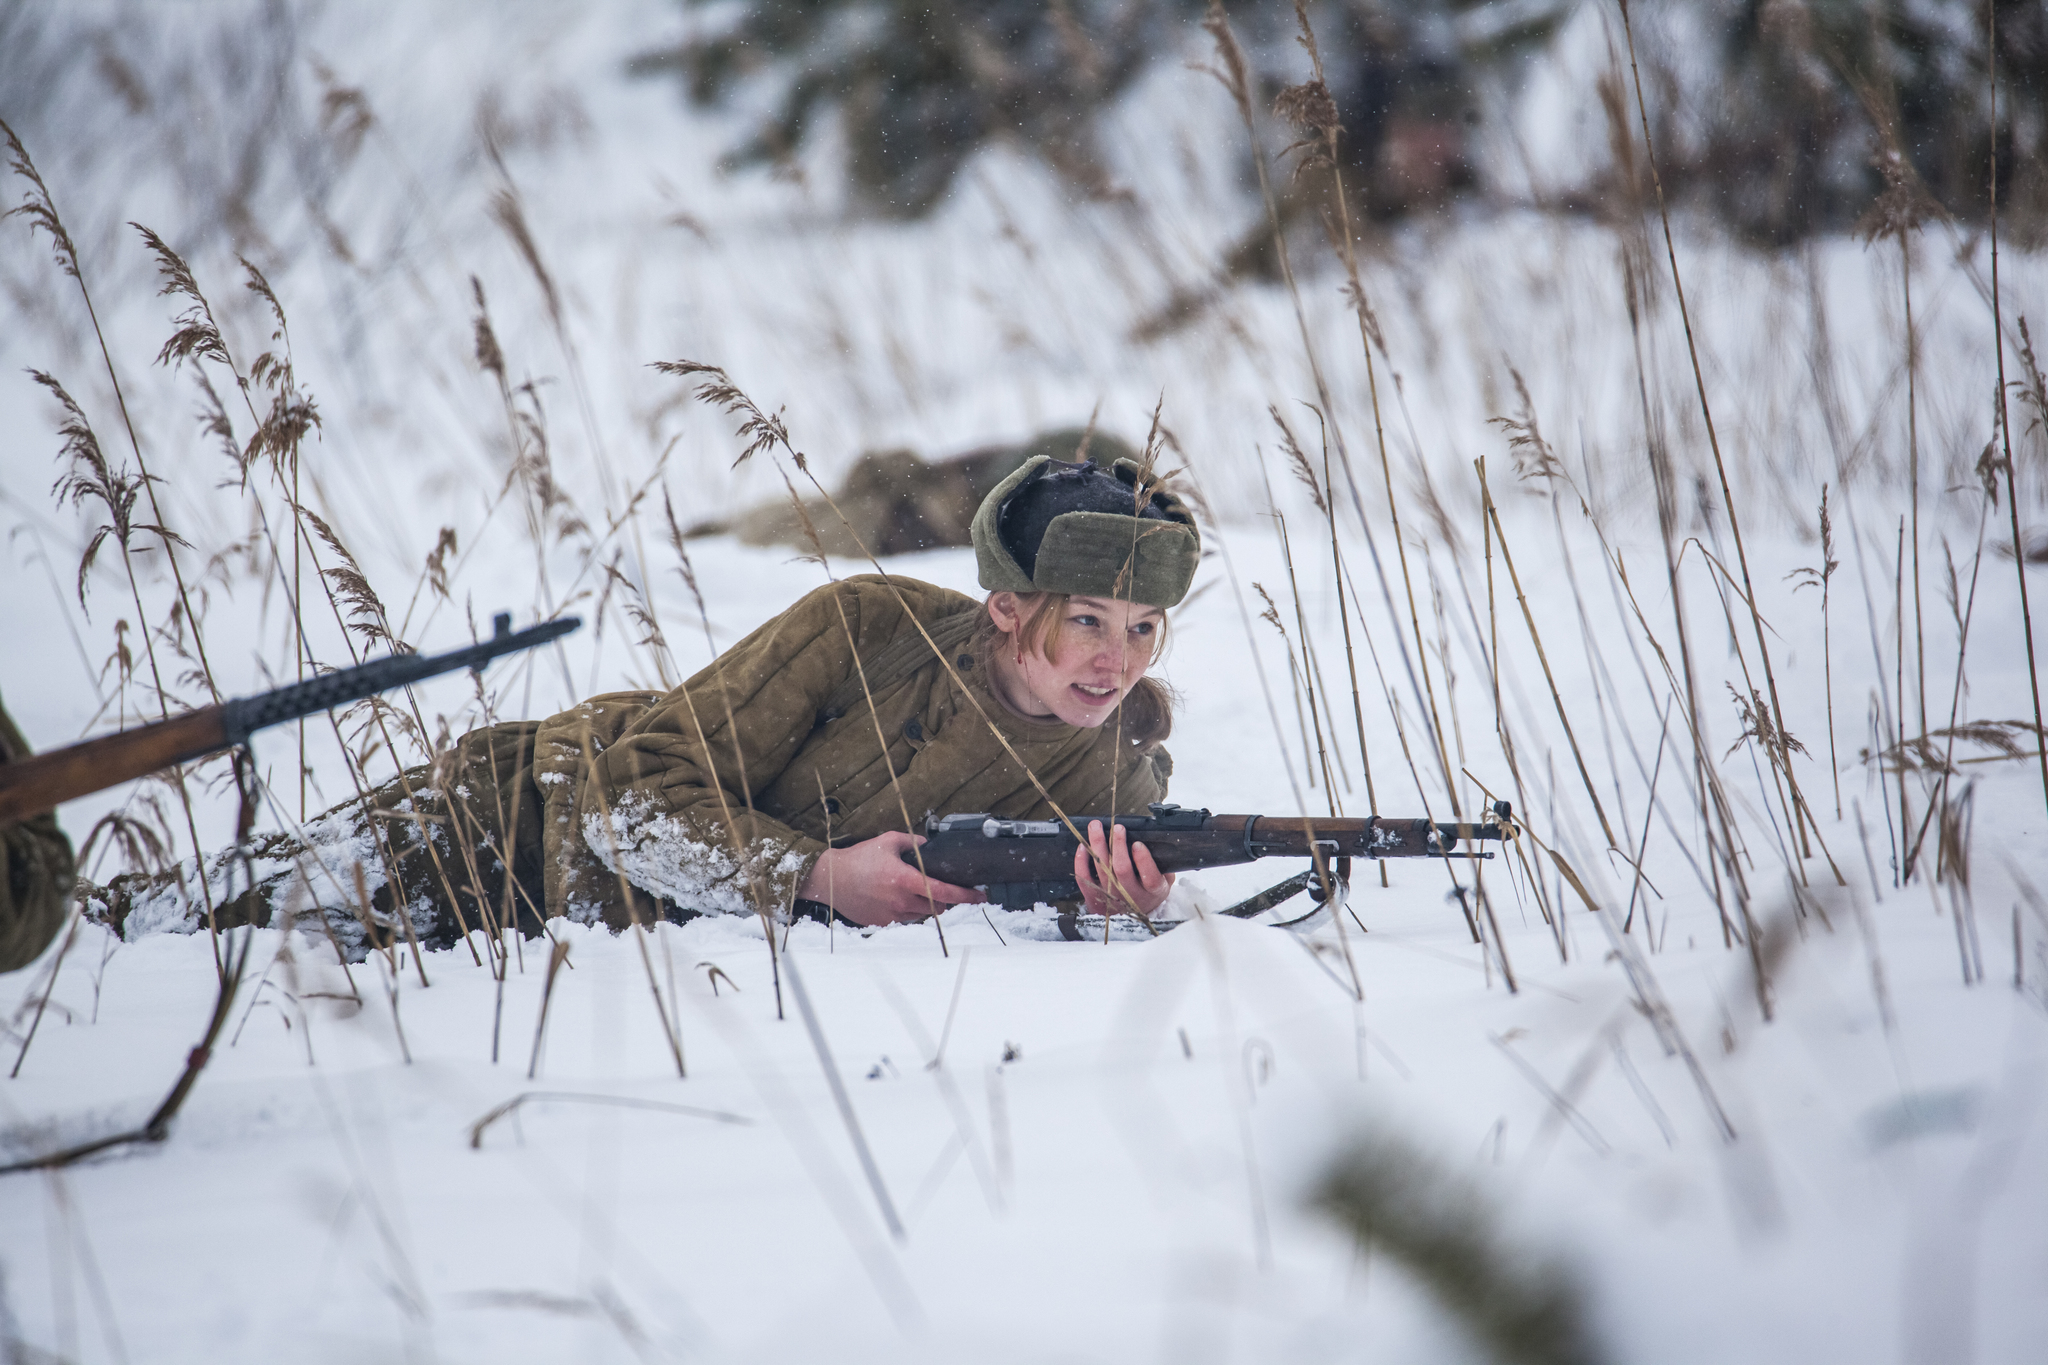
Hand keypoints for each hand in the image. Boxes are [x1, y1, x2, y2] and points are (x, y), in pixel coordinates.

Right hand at [799, 831, 981, 926]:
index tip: (980, 896)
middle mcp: (900, 901)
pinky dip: (908, 909)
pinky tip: (895, 897)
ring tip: (910, 888)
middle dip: (944, 897)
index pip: (943, 891)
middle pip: (937, 906)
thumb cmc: (858, 859)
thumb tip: (931, 846)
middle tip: (940, 886)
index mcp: (904, 880)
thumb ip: (914, 843)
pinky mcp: (883, 924)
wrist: (830, 879)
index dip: (966, 895)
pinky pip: (905, 919)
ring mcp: (892, 915)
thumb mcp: (888, 842)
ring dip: (925, 904)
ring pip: (922, 914)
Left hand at [1073, 820, 1174, 917]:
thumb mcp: (1165, 880)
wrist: (1133, 916)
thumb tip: (1156, 842)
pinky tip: (1083, 846)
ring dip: (1098, 845)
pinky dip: (1081, 861)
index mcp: (1152, 891)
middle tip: (1117, 828)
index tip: (1137, 844)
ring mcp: (1111, 897)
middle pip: (1122, 869)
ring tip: (1096, 826)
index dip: (1143, 860)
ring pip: (1102, 869)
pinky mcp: (1094, 898)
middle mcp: (1131, 895)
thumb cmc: (1148, 891)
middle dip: (1118, 845)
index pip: (1150, 877)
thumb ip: (1163, 865)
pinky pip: (1084, 878)